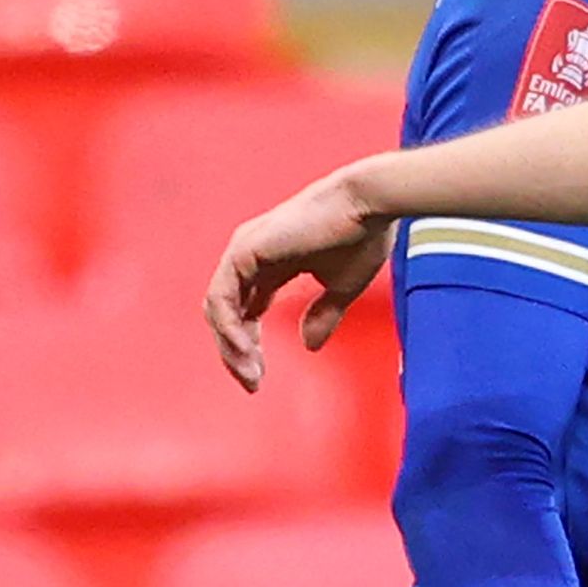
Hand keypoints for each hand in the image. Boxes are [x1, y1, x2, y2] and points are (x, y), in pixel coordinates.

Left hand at [204, 169, 393, 391]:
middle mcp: (251, 257)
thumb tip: (310, 345)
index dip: (250, 343)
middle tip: (252, 382)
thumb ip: (323, 315)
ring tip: (249, 374)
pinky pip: (222, 299)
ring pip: (219, 309)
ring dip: (231, 346)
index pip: (246, 309)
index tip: (260, 374)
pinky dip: (230, 328)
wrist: (368, 204)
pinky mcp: (244, 251)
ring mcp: (243, 252)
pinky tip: (246, 351)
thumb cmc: (362, 235)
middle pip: (227, 313)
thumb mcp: (342, 287)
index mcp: (272, 263)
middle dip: (236, 352)